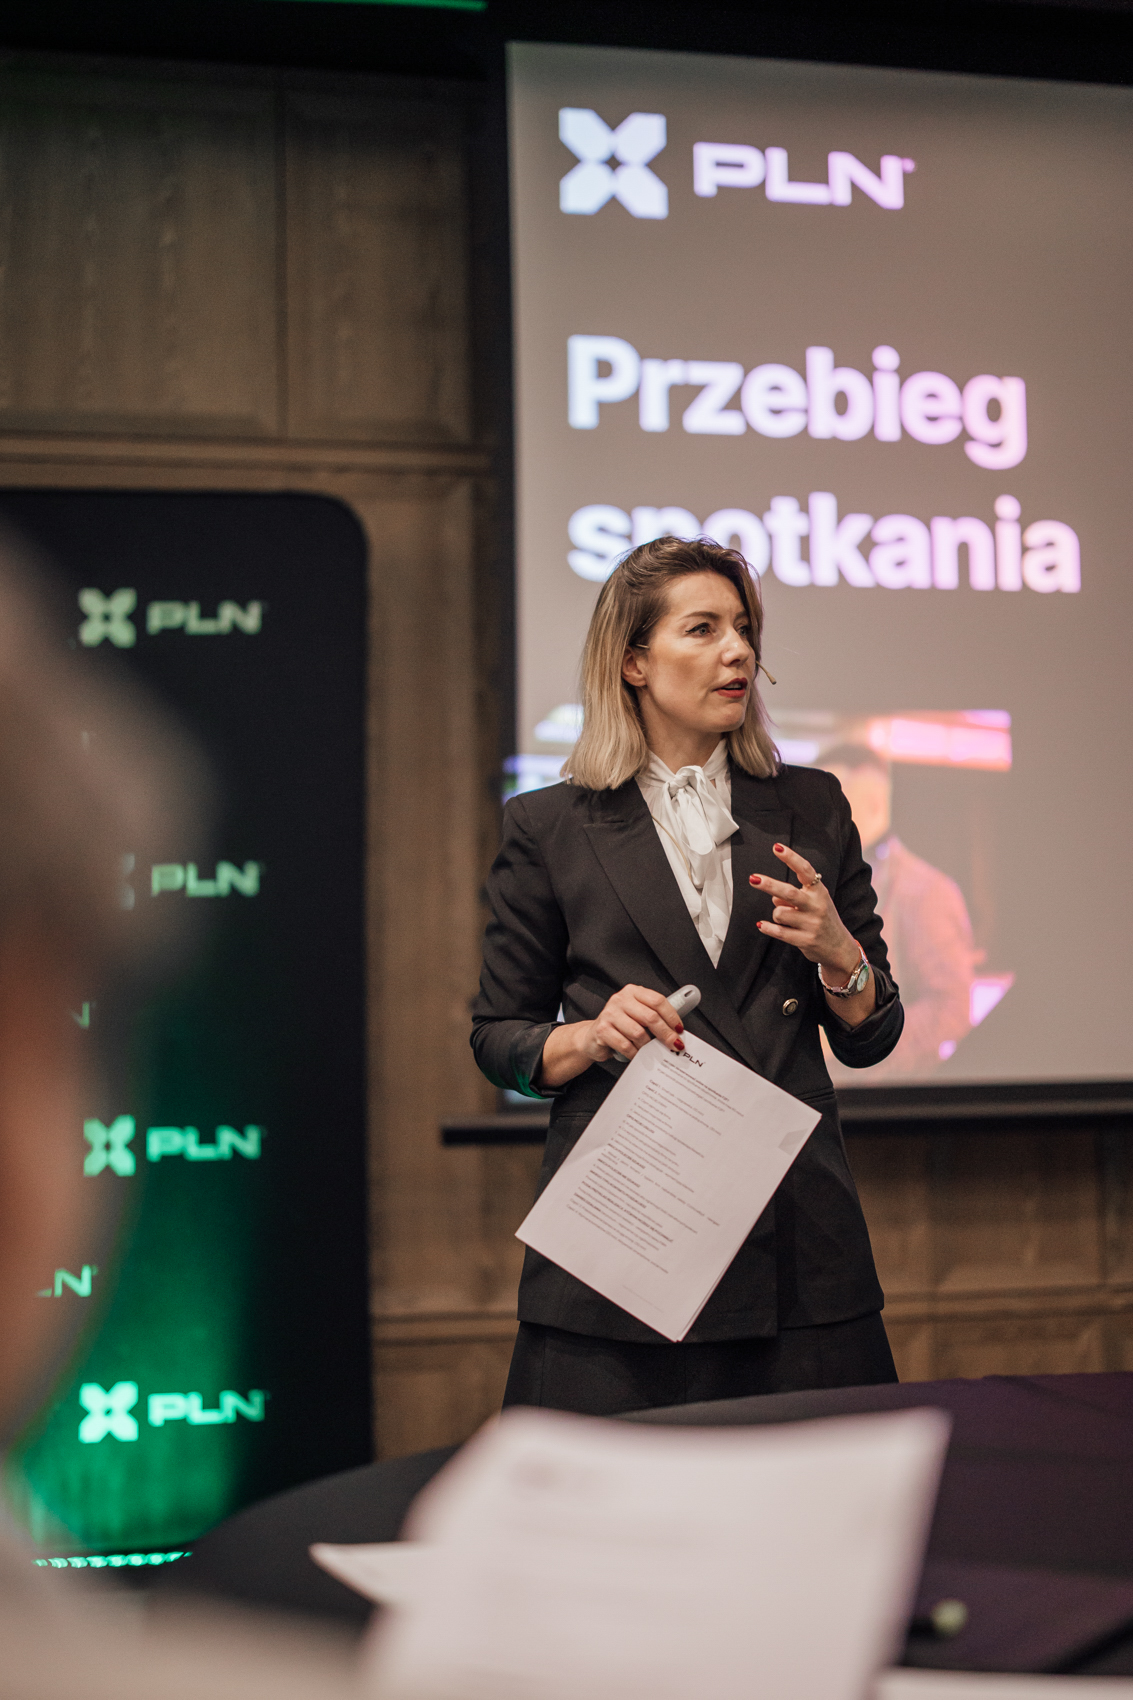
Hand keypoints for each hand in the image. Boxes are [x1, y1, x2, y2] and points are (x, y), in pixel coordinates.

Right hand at [539, 985, 684, 1088]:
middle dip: (666, 1034)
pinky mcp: (602, 1030)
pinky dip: (635, 1053)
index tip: (679, 1030)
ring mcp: (610, 1014)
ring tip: (651, 1052)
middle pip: (651, 1017)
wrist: (593, 1037)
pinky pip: (626, 1045)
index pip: (658, 1001)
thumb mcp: (637, 1015)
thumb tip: (676, 1032)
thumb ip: (654, 1017)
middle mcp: (620, 999)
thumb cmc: (620, 1026)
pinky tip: (637, 1055)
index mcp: (633, 992)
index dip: (672, 1017)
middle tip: (674, 1045)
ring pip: (638, 1033)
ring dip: (648, 1046)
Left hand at [749, 843, 860, 980]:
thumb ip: (793, 897)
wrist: (839, 947)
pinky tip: (762, 925)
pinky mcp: (805, 940)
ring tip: (785, 919)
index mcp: (819, 892)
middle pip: (789, 893)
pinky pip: (779, 931)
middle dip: (769, 884)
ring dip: (776, 914)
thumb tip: (774, 898)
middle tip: (753, 878)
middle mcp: (817, 906)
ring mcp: (812, 924)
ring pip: (780, 913)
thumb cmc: (822, 919)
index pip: (805, 870)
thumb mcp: (813, 903)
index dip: (791, 858)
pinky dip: (768, 928)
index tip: (777, 848)